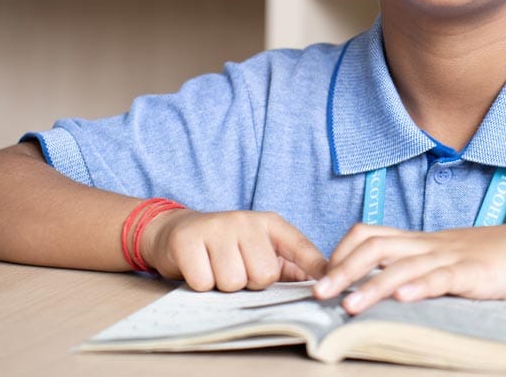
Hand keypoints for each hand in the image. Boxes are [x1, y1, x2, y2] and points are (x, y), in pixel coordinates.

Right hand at [142, 210, 327, 290]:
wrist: (176, 232)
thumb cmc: (226, 247)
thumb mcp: (258, 248)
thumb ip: (289, 266)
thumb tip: (324, 284)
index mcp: (270, 224)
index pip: (300, 246)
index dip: (316, 267)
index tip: (330, 283)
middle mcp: (245, 220)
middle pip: (264, 274)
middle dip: (250, 283)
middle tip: (236, 269)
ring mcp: (216, 228)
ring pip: (234, 281)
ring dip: (224, 285)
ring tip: (216, 268)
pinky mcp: (188, 240)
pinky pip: (205, 283)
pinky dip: (201, 284)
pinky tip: (199, 268)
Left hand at [313, 222, 505, 313]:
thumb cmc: (499, 260)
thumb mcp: (452, 261)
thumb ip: (422, 270)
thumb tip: (389, 290)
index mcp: (422, 242)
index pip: (369, 235)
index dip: (341, 253)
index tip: (323, 278)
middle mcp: (430, 245)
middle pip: (375, 245)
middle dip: (341, 269)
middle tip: (318, 294)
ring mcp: (453, 257)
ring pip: (403, 264)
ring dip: (372, 285)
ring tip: (348, 306)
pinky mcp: (476, 273)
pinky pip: (443, 277)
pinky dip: (421, 287)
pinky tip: (404, 299)